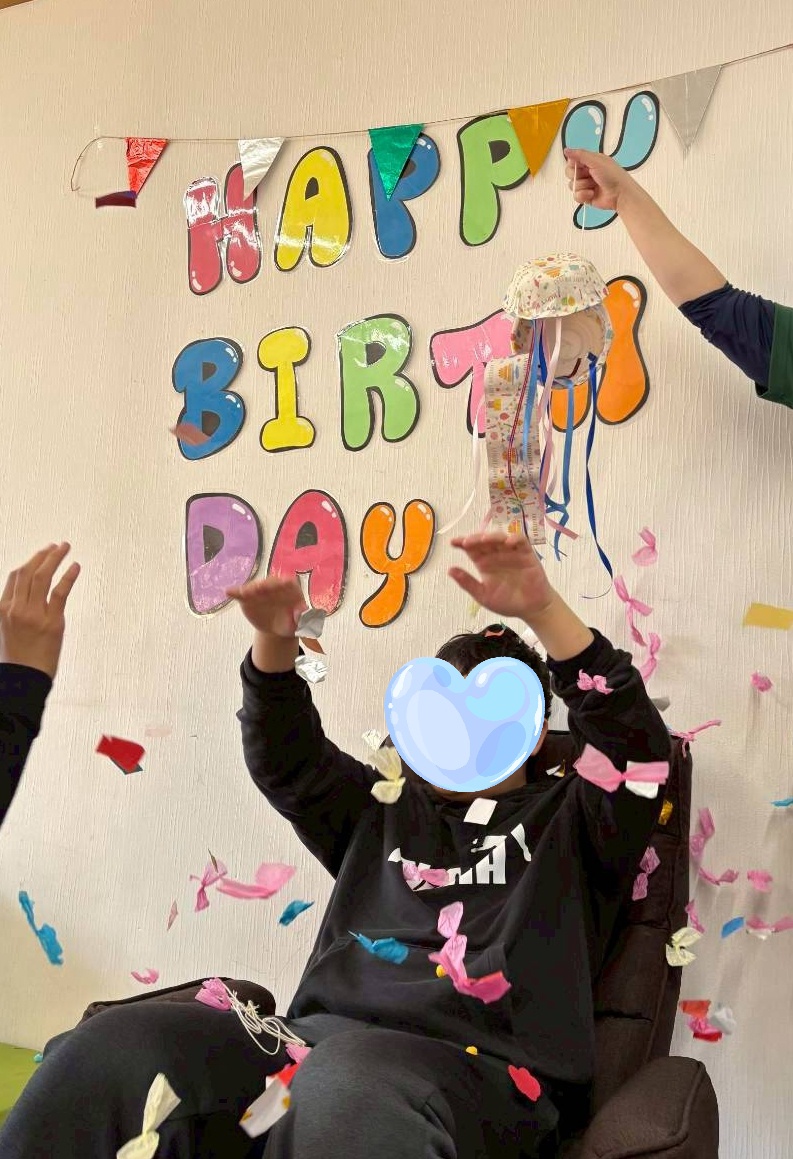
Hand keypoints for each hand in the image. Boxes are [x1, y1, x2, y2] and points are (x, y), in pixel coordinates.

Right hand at [0, 543, 80, 678]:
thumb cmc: (18, 659)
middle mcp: (16, 609)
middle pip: (28, 572)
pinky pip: (60, 593)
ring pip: (42, 578)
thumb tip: (26, 598)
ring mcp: (33, 615)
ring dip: (55, 559)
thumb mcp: (7, 631)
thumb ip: (14, 612)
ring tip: (65, 548)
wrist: (23, 680)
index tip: (42, 554)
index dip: (30, 562)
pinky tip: (75, 567)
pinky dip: (68, 577)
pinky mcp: (52, 623)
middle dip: (43, 555)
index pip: (14, 577)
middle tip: (56, 546)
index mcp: (2, 609)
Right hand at [226, 575, 306, 637]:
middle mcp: (274, 586)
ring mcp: (260, 590)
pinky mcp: (247, 597)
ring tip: (244, 593)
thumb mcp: (300, 624)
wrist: (276, 628)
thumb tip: (303, 612)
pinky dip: (235, 592)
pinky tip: (228, 592)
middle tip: (258, 589)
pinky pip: (240, 593)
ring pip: (254, 587)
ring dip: (249, 588)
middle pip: (269, 583)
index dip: (285, 582)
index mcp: (291, 589)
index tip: (282, 584)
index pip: (288, 582)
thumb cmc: (291, 623)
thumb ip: (303, 618)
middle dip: (264, 585)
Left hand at [448, 533, 553, 622]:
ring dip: (492, 537)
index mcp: (484, 563)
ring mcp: (511, 553)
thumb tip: (449, 570)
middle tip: (467, 542)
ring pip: (500, 538)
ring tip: (484, 540)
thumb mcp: (483, 595)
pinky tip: (508, 543)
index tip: (453, 542)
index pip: (471, 549)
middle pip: (484, 541)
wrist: (531, 609)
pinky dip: (515, 539)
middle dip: (475, 539)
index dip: (462, 543)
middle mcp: (496, 555)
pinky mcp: (526, 554)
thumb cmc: (508, 602)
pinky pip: (521, 541)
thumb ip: (468, 583)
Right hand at [564, 149, 634, 212]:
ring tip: (594, 186)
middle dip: (577, 175)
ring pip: (572, 185)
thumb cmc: (612, 175)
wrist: (620, 194)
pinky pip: (576, 196)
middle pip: (569, 173)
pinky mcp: (585, 196)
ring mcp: (585, 184)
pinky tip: (592, 194)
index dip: (573, 164)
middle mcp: (586, 172)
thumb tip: (566, 150)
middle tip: (588, 175)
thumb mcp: (596, 161)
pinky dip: (583, 195)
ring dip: (583, 186)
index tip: (581, 165)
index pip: (572, 161)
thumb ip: (580, 155)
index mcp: (589, 161)